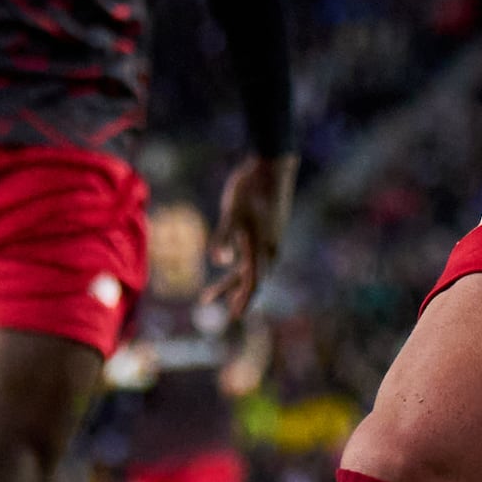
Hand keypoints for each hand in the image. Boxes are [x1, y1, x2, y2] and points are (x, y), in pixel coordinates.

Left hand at [210, 154, 294, 300]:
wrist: (273, 164)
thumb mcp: (230, 212)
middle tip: (208, 302)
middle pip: (250, 277)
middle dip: (230, 292)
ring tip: (216, 291)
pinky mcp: (271, 228)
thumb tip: (219, 262)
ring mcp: (272, 237)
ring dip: (235, 280)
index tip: (233, 317)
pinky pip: (257, 255)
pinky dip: (243, 265)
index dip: (241, 300)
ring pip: (253, 267)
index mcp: (261, 246)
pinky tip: (233, 260)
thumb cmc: (250, 187)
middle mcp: (270, 247)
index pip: (251, 282)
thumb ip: (223, 237)